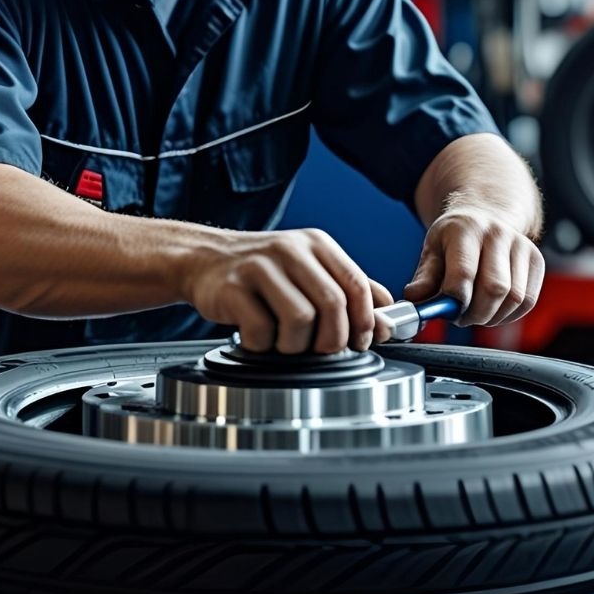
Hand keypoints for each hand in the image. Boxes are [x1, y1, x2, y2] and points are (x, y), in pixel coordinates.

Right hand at [180, 227, 395, 353]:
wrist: (204, 259)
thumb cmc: (262, 271)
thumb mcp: (310, 270)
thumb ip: (349, 290)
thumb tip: (389, 320)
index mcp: (316, 244)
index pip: (357, 285)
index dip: (365, 322)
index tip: (360, 342)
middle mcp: (290, 250)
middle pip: (332, 305)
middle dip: (333, 339)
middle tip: (321, 349)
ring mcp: (260, 267)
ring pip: (300, 319)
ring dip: (296, 345)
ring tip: (284, 341)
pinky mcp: (233, 288)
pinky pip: (261, 330)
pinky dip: (263, 344)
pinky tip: (257, 337)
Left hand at [403, 207, 543, 326]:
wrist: (484, 215)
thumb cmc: (453, 238)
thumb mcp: (432, 250)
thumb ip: (424, 277)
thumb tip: (414, 300)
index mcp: (465, 229)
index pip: (464, 272)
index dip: (455, 300)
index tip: (446, 311)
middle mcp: (497, 233)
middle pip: (494, 288)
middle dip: (475, 313)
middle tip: (460, 317)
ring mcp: (521, 245)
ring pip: (514, 298)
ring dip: (492, 316)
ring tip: (475, 311)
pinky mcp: (537, 260)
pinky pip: (528, 301)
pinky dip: (509, 314)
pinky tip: (493, 309)